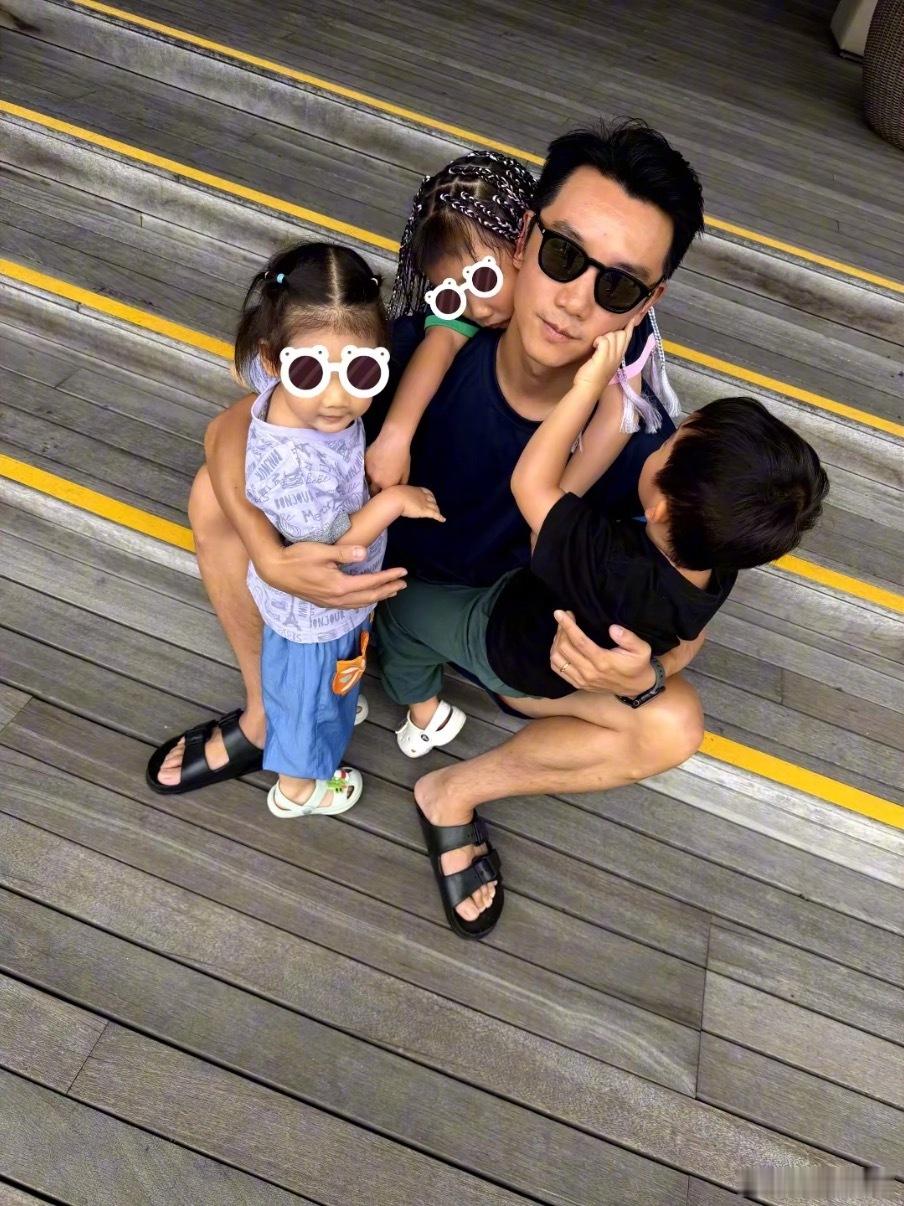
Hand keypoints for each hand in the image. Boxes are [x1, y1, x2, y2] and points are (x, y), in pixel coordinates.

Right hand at [257, 540, 406, 608]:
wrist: (275, 571)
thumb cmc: (297, 557)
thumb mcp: (321, 550)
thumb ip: (345, 553)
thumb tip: (365, 553)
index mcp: (339, 585)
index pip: (371, 582)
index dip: (389, 577)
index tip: (403, 572)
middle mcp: (337, 598)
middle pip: (369, 597)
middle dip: (388, 590)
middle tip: (403, 584)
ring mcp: (330, 602)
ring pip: (360, 604)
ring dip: (377, 598)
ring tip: (390, 592)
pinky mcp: (324, 602)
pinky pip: (349, 606)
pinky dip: (363, 602)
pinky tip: (366, 599)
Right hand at [366, 433, 410, 492]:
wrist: (393, 440)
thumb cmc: (402, 457)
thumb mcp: (405, 473)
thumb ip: (400, 484)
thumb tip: (397, 490)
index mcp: (386, 485)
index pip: (381, 496)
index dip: (381, 496)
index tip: (381, 496)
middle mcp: (375, 481)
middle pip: (371, 490)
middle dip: (373, 491)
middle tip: (376, 488)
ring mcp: (367, 471)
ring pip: (366, 480)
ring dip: (369, 480)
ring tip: (373, 477)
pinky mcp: (363, 461)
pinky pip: (363, 469)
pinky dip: (366, 470)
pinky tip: (371, 466)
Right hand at [396, 485, 444, 521]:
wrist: (395, 498)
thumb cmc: (392, 495)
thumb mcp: (397, 492)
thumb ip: (399, 495)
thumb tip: (393, 497)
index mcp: (415, 490)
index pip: (426, 492)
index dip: (430, 495)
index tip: (431, 498)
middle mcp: (422, 496)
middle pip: (432, 499)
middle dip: (435, 503)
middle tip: (435, 508)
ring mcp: (424, 503)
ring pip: (434, 507)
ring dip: (437, 510)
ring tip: (439, 514)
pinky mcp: (424, 511)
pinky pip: (435, 514)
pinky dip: (440, 517)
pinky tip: (443, 520)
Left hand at [550, 610, 655, 694]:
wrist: (636, 687)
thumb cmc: (638, 665)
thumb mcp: (641, 649)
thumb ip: (628, 638)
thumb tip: (612, 628)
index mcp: (603, 661)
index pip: (579, 641)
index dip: (567, 626)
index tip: (560, 613)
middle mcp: (589, 672)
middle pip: (564, 648)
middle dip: (561, 630)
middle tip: (565, 618)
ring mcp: (582, 680)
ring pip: (557, 660)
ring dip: (556, 642)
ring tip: (562, 631)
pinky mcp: (578, 684)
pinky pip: (558, 669)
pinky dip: (555, 655)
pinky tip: (561, 645)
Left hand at [572, 320, 636, 393]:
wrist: (588, 389)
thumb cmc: (593, 377)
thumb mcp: (604, 362)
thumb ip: (608, 352)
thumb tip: (606, 341)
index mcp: (619, 357)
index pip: (628, 338)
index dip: (630, 327)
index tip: (633, 317)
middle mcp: (618, 355)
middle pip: (622, 334)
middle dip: (612, 333)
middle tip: (601, 342)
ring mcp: (612, 356)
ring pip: (613, 335)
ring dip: (603, 337)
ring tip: (596, 347)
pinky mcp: (604, 356)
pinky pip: (604, 340)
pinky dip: (598, 341)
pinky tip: (594, 347)